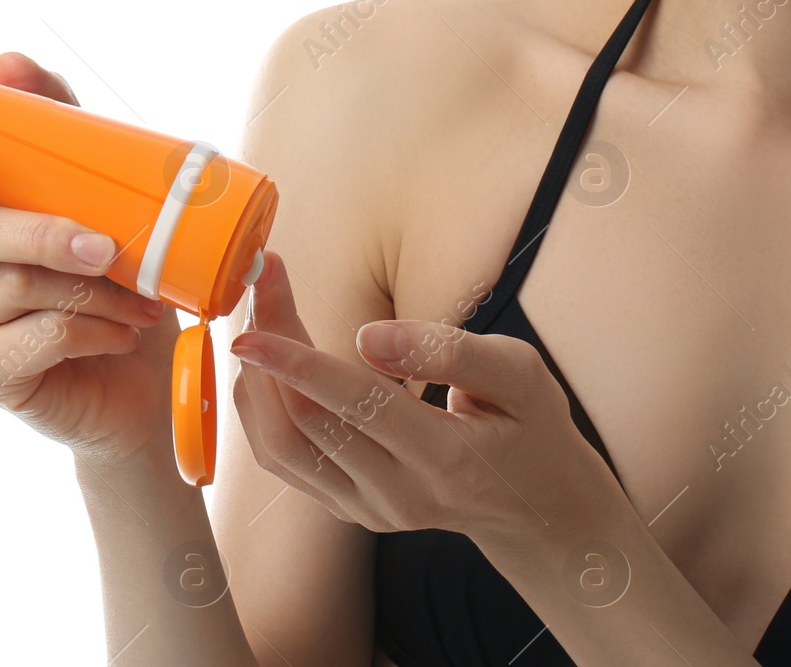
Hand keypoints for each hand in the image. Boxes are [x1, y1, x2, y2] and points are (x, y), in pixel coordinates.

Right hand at [0, 51, 179, 467]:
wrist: (143, 372)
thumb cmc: (113, 273)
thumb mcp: (98, 188)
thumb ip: (55, 125)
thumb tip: (7, 60)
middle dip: (42, 232)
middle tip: (107, 245)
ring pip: (7, 285)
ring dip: (88, 289)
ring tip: (140, 298)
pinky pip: (29, 339)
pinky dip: (88, 330)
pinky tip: (121, 333)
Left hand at [229, 248, 612, 545]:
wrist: (536, 505)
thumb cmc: (530, 425)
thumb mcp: (518, 373)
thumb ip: (448, 351)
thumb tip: (368, 335)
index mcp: (445, 460)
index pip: (359, 405)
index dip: (300, 363)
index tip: (255, 326)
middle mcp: (397, 495)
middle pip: (309, 419)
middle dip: (275, 343)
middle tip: (262, 280)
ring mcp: (368, 510)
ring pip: (283, 447)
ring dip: (259, 378)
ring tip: (259, 313)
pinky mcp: (348, 509)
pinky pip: (287, 460)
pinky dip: (264, 408)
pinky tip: (266, 364)